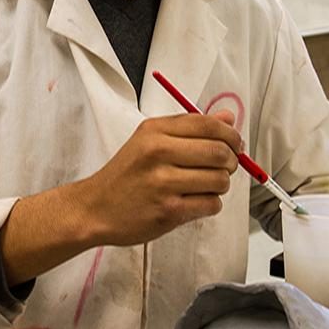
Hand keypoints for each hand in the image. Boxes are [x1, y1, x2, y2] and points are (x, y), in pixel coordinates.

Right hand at [84, 110, 242, 245]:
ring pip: (220, 180)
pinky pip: (211, 204)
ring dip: (220, 186)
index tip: (234, 144)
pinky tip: (193, 202)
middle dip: (231, 162)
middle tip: (224, 167)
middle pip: (220, 152)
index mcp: (155, 131)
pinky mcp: (169, 210)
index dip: (230, 135)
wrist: (95, 208)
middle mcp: (158, 152)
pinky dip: (210, 205)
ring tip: (203, 186)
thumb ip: (189, 128)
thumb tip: (228, 118)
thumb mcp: (150, 141)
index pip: (208, 125)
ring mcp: (163, 183)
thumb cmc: (126, 175)